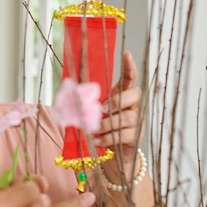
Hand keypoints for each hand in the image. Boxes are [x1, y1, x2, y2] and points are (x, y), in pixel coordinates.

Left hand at [98, 51, 143, 176]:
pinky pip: (123, 135)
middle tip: (101, 108)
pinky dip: (106, 138)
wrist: (113, 152)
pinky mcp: (135, 136)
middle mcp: (133, 105)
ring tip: (93, 129)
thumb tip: (69, 94)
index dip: (129, 67)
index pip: (130, 78)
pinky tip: (97, 140)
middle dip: (117, 100)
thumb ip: (88, 103)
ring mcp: (136, 121)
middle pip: (134, 94)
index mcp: (123, 95)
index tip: (127, 54)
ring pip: (126, 117)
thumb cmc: (102, 127)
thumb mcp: (94, 112)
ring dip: (107, 124)